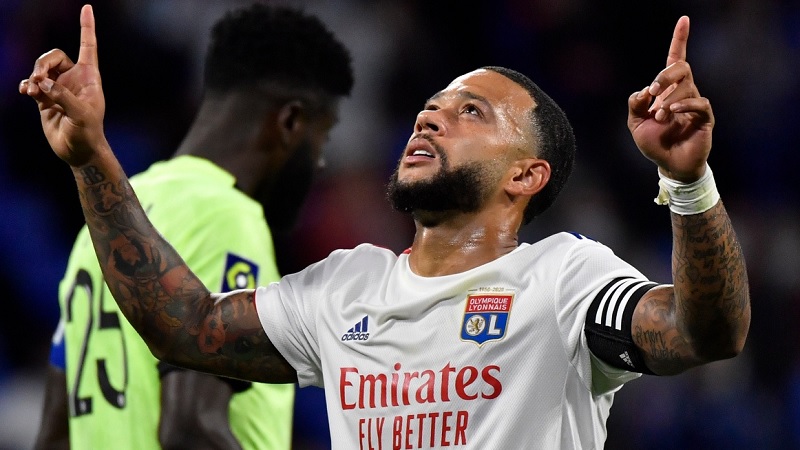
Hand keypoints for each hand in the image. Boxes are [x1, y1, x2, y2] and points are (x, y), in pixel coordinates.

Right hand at [18, 4, 105, 166]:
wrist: (78, 151)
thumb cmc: (88, 133)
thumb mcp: (80, 115)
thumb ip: (62, 96)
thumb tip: (43, 84)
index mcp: (89, 77)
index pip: (88, 46)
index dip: (87, 27)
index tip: (87, 7)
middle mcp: (74, 79)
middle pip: (53, 55)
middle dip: (43, 63)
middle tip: (39, 80)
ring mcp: (58, 88)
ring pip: (40, 69)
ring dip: (34, 75)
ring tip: (33, 90)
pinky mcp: (45, 99)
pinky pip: (32, 84)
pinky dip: (27, 86)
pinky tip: (27, 92)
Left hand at [627, 16, 713, 181]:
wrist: (669, 165)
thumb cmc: (654, 143)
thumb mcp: (635, 124)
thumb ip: (634, 105)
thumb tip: (643, 91)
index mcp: (668, 90)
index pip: (675, 59)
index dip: (679, 39)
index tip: (684, 19)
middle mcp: (684, 92)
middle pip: (681, 67)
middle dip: (665, 75)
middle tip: (652, 92)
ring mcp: (695, 103)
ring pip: (687, 86)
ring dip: (668, 101)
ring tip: (659, 118)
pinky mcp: (705, 117)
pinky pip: (698, 102)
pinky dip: (683, 105)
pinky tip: (671, 113)